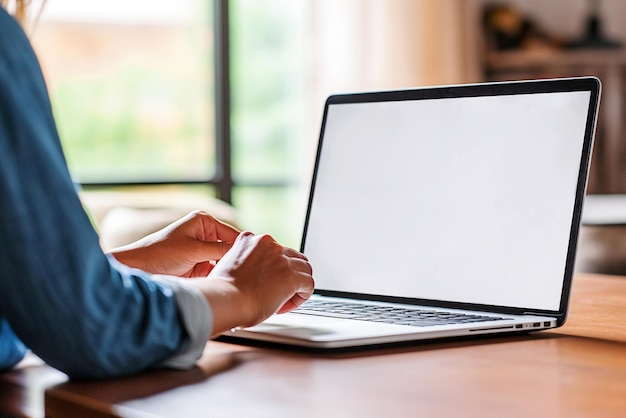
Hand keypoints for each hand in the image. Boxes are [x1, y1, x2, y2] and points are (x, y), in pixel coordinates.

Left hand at [109, 211, 239, 276]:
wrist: (136, 270)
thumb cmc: (159, 254)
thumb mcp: (194, 250)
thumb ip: (220, 250)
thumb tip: (244, 250)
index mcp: (205, 222)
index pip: (233, 234)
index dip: (245, 248)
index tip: (258, 261)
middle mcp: (205, 234)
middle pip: (230, 249)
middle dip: (237, 261)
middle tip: (251, 275)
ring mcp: (202, 251)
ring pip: (224, 262)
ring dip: (228, 271)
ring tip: (240, 282)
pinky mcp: (198, 267)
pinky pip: (215, 272)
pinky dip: (219, 278)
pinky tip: (226, 286)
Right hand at [191, 232, 314, 334]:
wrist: (225, 300)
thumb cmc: (222, 292)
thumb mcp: (229, 266)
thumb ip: (244, 264)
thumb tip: (253, 276)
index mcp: (250, 240)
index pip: (273, 249)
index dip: (273, 267)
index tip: (267, 282)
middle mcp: (268, 244)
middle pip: (292, 256)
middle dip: (289, 274)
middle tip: (279, 291)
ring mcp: (281, 258)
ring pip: (304, 268)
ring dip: (297, 284)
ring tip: (285, 299)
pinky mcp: (291, 275)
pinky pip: (308, 284)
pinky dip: (301, 296)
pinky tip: (288, 304)